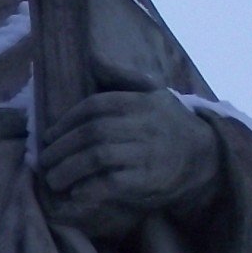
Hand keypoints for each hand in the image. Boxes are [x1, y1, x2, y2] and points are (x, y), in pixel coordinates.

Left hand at [39, 90, 218, 236]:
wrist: (207, 159)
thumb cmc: (171, 127)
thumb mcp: (155, 96)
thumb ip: (125, 81)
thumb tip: (93, 60)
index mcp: (141, 102)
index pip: (96, 106)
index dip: (67, 121)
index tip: (49, 135)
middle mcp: (144, 125)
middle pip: (92, 133)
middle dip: (62, 148)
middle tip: (44, 160)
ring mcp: (147, 152)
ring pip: (98, 156)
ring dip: (69, 169)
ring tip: (53, 179)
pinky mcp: (150, 179)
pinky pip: (113, 182)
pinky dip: (90, 188)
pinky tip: (76, 192)